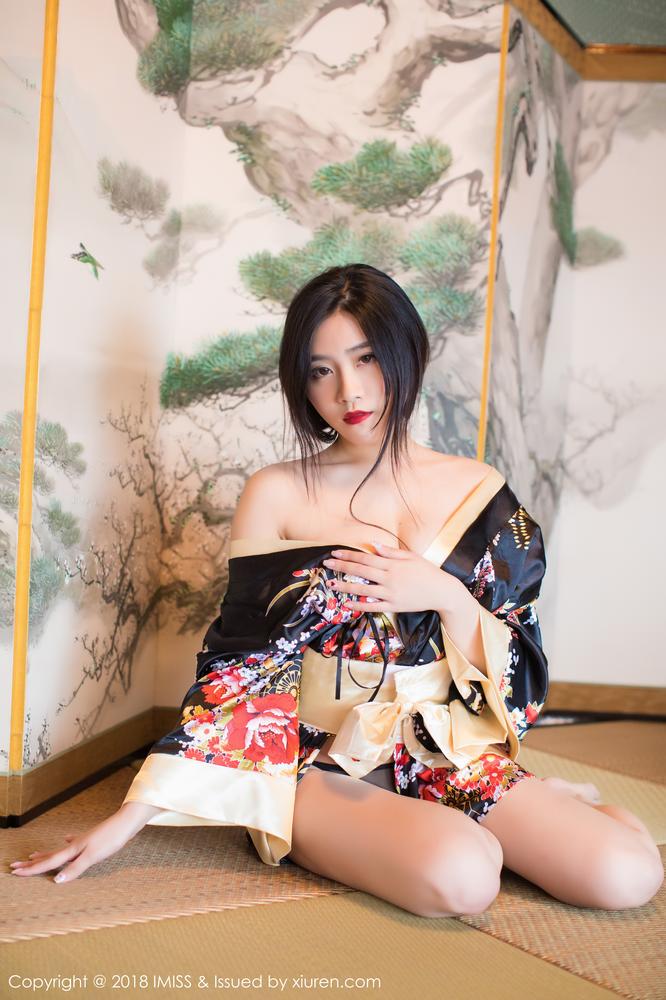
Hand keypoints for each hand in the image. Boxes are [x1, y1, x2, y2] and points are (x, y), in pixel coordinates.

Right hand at [8, 801, 161, 882]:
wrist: (127, 822)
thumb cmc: (111, 839)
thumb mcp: (93, 856)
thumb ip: (75, 869)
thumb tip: (56, 881)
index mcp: (73, 849)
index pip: (49, 862)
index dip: (32, 869)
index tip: (15, 871)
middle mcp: (75, 844)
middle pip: (50, 855)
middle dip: (33, 862)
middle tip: (15, 864)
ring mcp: (83, 841)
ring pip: (60, 849)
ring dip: (46, 854)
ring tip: (35, 854)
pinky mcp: (92, 839)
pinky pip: (74, 842)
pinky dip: (67, 843)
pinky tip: (68, 838)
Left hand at [322, 542, 462, 614]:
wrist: (442, 592)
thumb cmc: (427, 572)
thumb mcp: (411, 556)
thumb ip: (391, 551)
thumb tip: (373, 544)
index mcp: (393, 564)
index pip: (365, 558)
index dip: (349, 555)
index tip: (335, 553)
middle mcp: (389, 578)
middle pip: (360, 571)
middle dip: (342, 567)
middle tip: (326, 564)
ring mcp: (390, 593)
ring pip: (363, 590)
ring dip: (345, 587)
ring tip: (331, 584)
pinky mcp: (394, 606)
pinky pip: (372, 606)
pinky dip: (359, 605)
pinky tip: (347, 603)